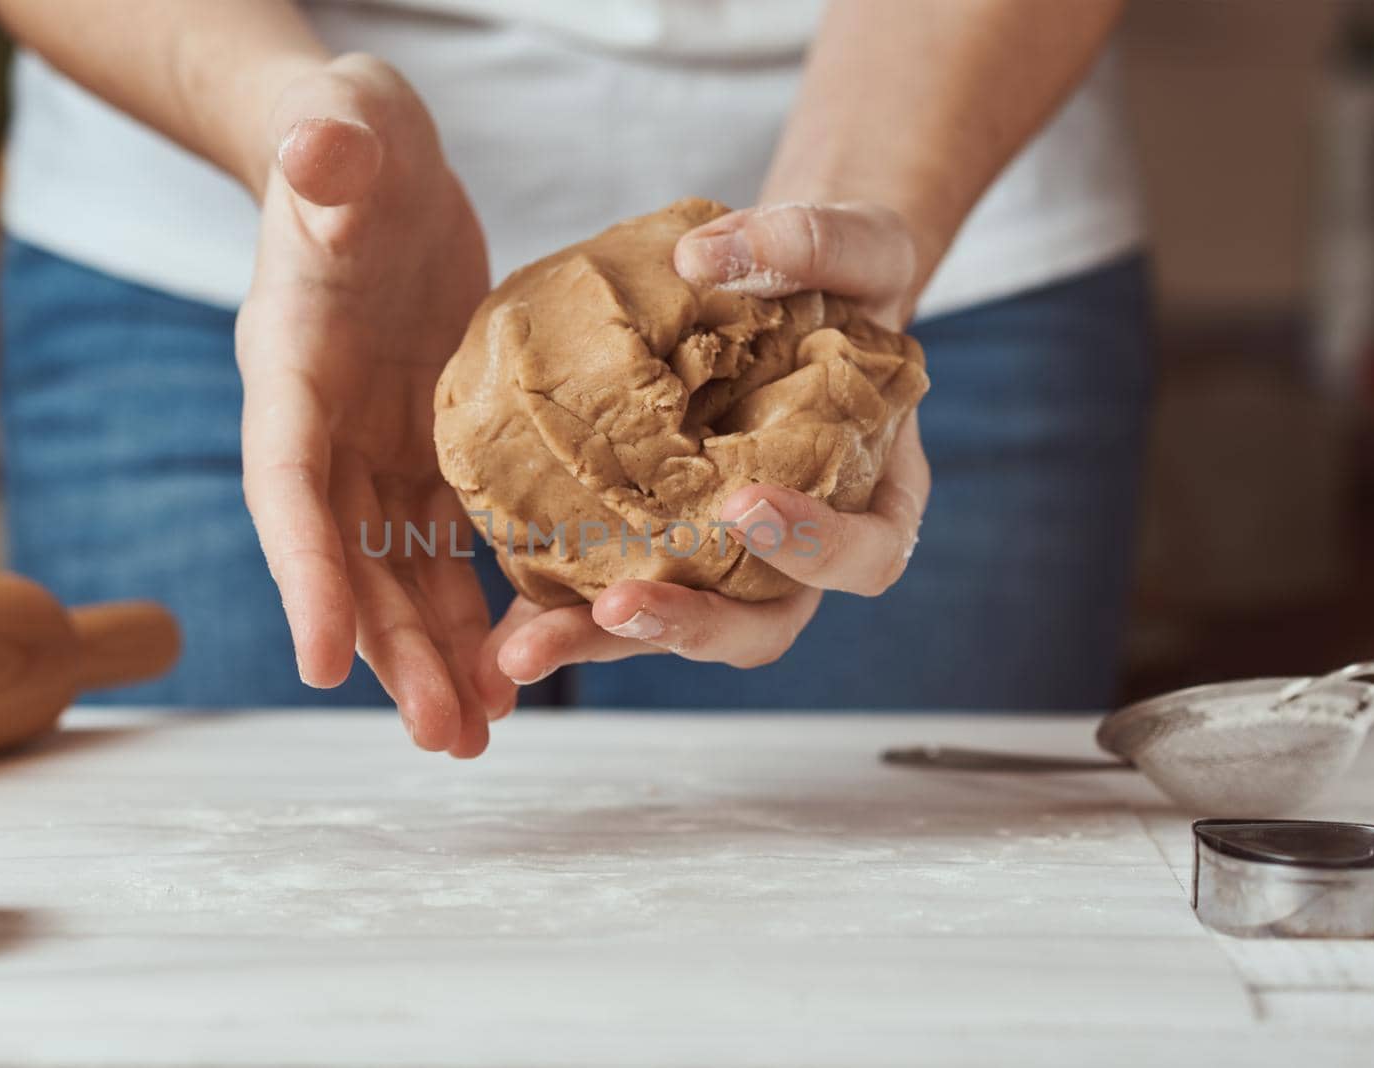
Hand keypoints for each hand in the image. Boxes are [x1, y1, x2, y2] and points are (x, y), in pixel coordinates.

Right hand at [237, 55, 510, 756]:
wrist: (368, 163)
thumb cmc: (346, 147)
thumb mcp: (341, 135)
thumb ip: (326, 153)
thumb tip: (316, 153)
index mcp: (289, 372)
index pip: (286, 486)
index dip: (303, 574)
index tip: (319, 665)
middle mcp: (325, 430)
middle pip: (349, 560)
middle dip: (390, 653)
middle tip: (442, 736)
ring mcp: (378, 446)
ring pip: (402, 569)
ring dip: (439, 652)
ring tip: (484, 732)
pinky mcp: (434, 444)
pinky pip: (456, 538)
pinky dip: (482, 599)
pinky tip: (521, 657)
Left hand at [482, 202, 930, 692]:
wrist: (789, 289)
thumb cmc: (843, 275)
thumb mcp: (851, 243)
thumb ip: (806, 243)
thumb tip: (702, 255)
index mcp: (874, 498)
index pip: (865, 554)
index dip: (813, 547)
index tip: (745, 506)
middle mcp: (801, 550)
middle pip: (761, 623)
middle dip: (690, 626)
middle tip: (620, 607)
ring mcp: (726, 558)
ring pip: (677, 626)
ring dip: (602, 640)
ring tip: (526, 651)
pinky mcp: (658, 545)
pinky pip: (615, 590)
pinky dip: (559, 612)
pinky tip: (499, 631)